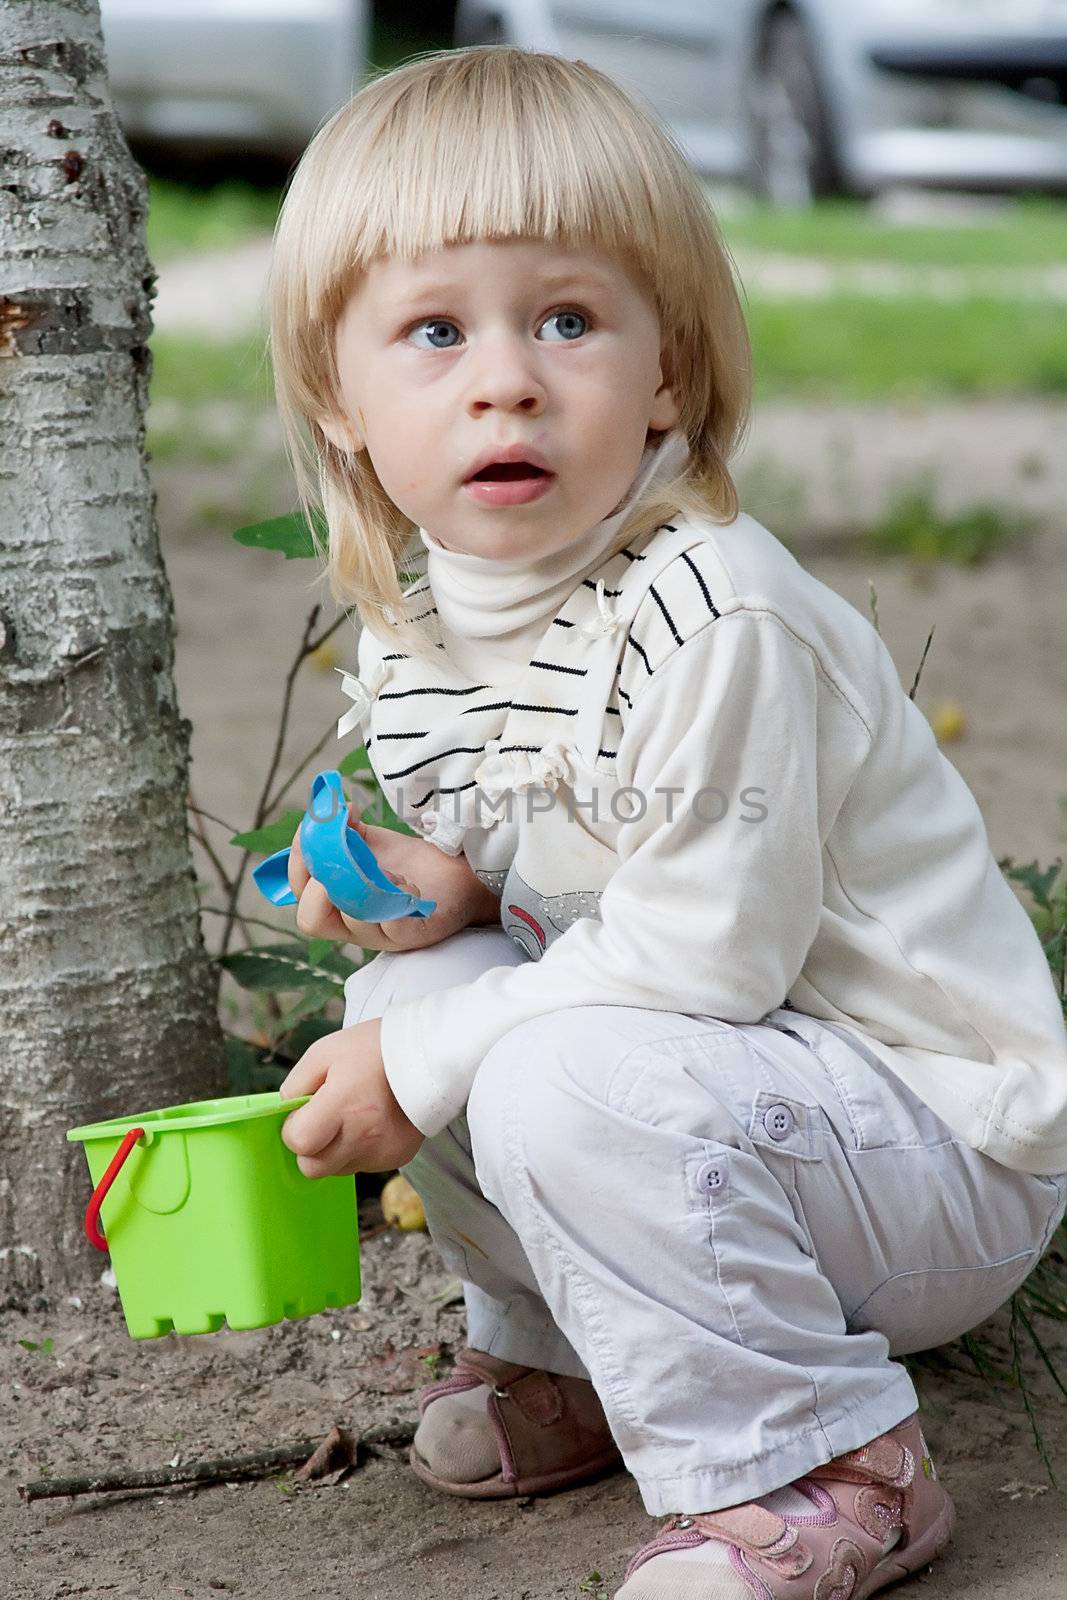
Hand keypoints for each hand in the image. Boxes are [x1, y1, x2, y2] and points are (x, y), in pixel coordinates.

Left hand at [279, 1017, 423, 1175]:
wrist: (427, 1052)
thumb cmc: (374, 1047)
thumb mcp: (324, 1051)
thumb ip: (296, 1083)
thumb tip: (286, 1110)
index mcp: (343, 1105)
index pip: (299, 1143)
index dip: (293, 1129)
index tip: (304, 1112)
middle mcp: (363, 1135)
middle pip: (314, 1168)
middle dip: (310, 1148)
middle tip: (323, 1120)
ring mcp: (383, 1150)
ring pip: (338, 1169)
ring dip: (335, 1150)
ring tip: (352, 1116)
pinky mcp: (398, 1156)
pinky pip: (364, 1164)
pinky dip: (360, 1149)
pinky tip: (372, 1123)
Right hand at [288, 805, 498, 951]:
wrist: (457, 876)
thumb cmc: (410, 864)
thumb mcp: (371, 844)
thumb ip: (344, 829)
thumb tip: (330, 807)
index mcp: (334, 903)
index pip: (298, 893)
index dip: (298, 861)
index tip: (315, 829)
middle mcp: (351, 924)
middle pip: (311, 919)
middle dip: (321, 881)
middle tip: (345, 857)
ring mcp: (381, 934)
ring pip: (352, 922)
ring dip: (366, 885)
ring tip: (390, 871)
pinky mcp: (413, 935)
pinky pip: (395, 927)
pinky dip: (398, 898)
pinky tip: (409, 886)